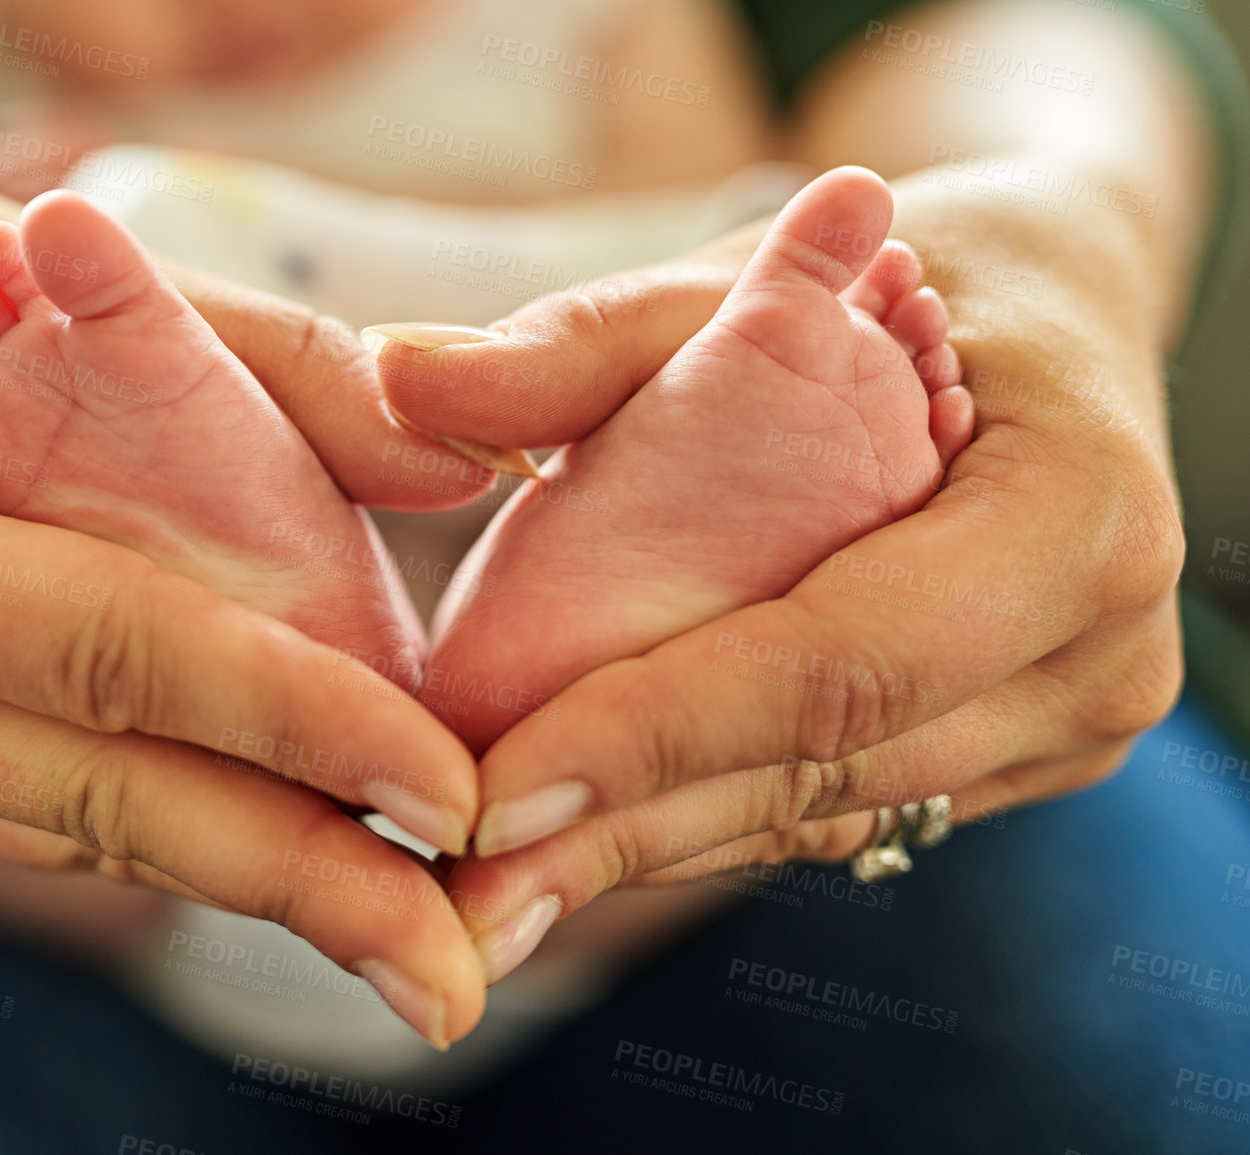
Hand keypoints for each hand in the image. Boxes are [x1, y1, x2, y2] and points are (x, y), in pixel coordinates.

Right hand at [0, 159, 493, 1045]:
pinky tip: (311, 868)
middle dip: (302, 879)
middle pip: (102, 794)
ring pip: (91, 833)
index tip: (451, 790)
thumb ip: (290, 364)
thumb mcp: (98, 274)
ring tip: (416, 943)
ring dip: (264, 883)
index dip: (289, 722)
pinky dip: (194, 838)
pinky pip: (63, 820)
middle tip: (456, 972)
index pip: (108, 650)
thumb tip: (480, 470)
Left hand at [377, 181, 1184, 980]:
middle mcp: (1093, 649)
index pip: (839, 657)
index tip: (492, 795)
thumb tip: (398, 373)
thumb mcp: (760, 278)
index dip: (659, 734)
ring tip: (483, 903)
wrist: (1048, 315)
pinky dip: (700, 820)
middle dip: (618, 836)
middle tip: (452, 899)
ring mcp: (1065, 721)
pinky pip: (835, 803)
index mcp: (1070, 512)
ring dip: (642, 854)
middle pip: (819, 767)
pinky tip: (576, 852)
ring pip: (817, 810)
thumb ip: (584, 338)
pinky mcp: (1012, 753)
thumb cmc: (906, 270)